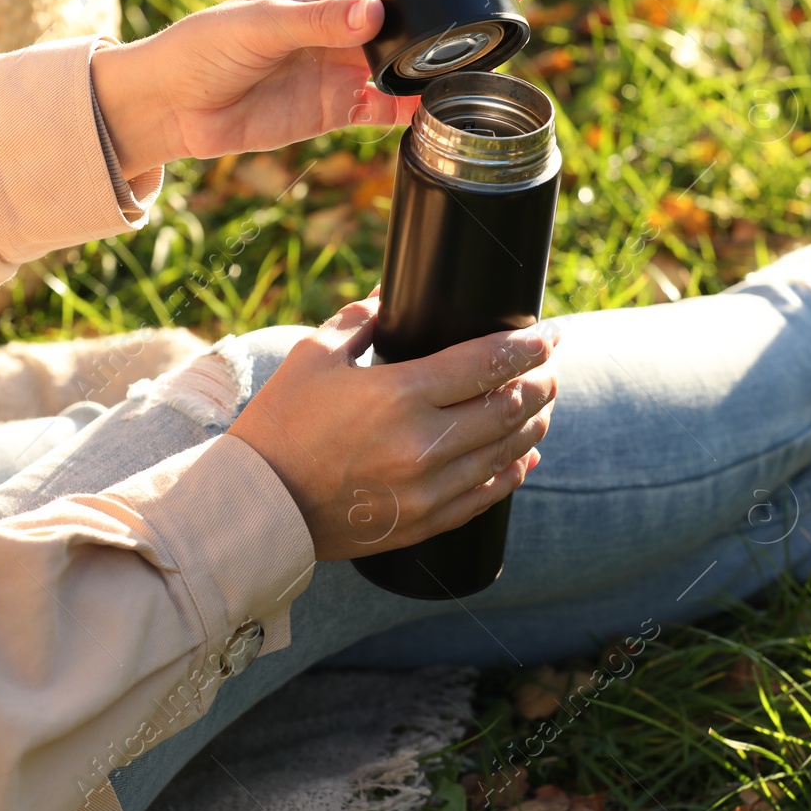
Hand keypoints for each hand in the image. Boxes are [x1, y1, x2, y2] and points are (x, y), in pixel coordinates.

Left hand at [91, 0, 465, 178]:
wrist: (173, 107)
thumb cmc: (204, 47)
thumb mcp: (259, 26)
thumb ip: (319, 21)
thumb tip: (375, 15)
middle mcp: (344, 19)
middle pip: (412, 18)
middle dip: (451, 25)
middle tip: (496, 33)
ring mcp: (344, 64)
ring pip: (407, 65)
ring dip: (435, 73)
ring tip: (470, 79)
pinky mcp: (338, 107)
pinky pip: (387, 108)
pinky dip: (409, 112)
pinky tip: (428, 115)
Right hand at [227, 295, 558, 560]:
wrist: (257, 505)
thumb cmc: (280, 423)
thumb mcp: (314, 357)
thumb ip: (361, 318)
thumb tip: (391, 288)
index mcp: (399, 394)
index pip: (488, 362)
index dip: (529, 345)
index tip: (549, 333)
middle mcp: (423, 443)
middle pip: (510, 406)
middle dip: (542, 379)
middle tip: (552, 362)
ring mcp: (428, 489)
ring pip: (507, 450)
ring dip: (534, 422)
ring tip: (544, 401)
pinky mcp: (425, 522)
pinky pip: (487, 495)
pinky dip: (513, 471)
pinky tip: (524, 454)